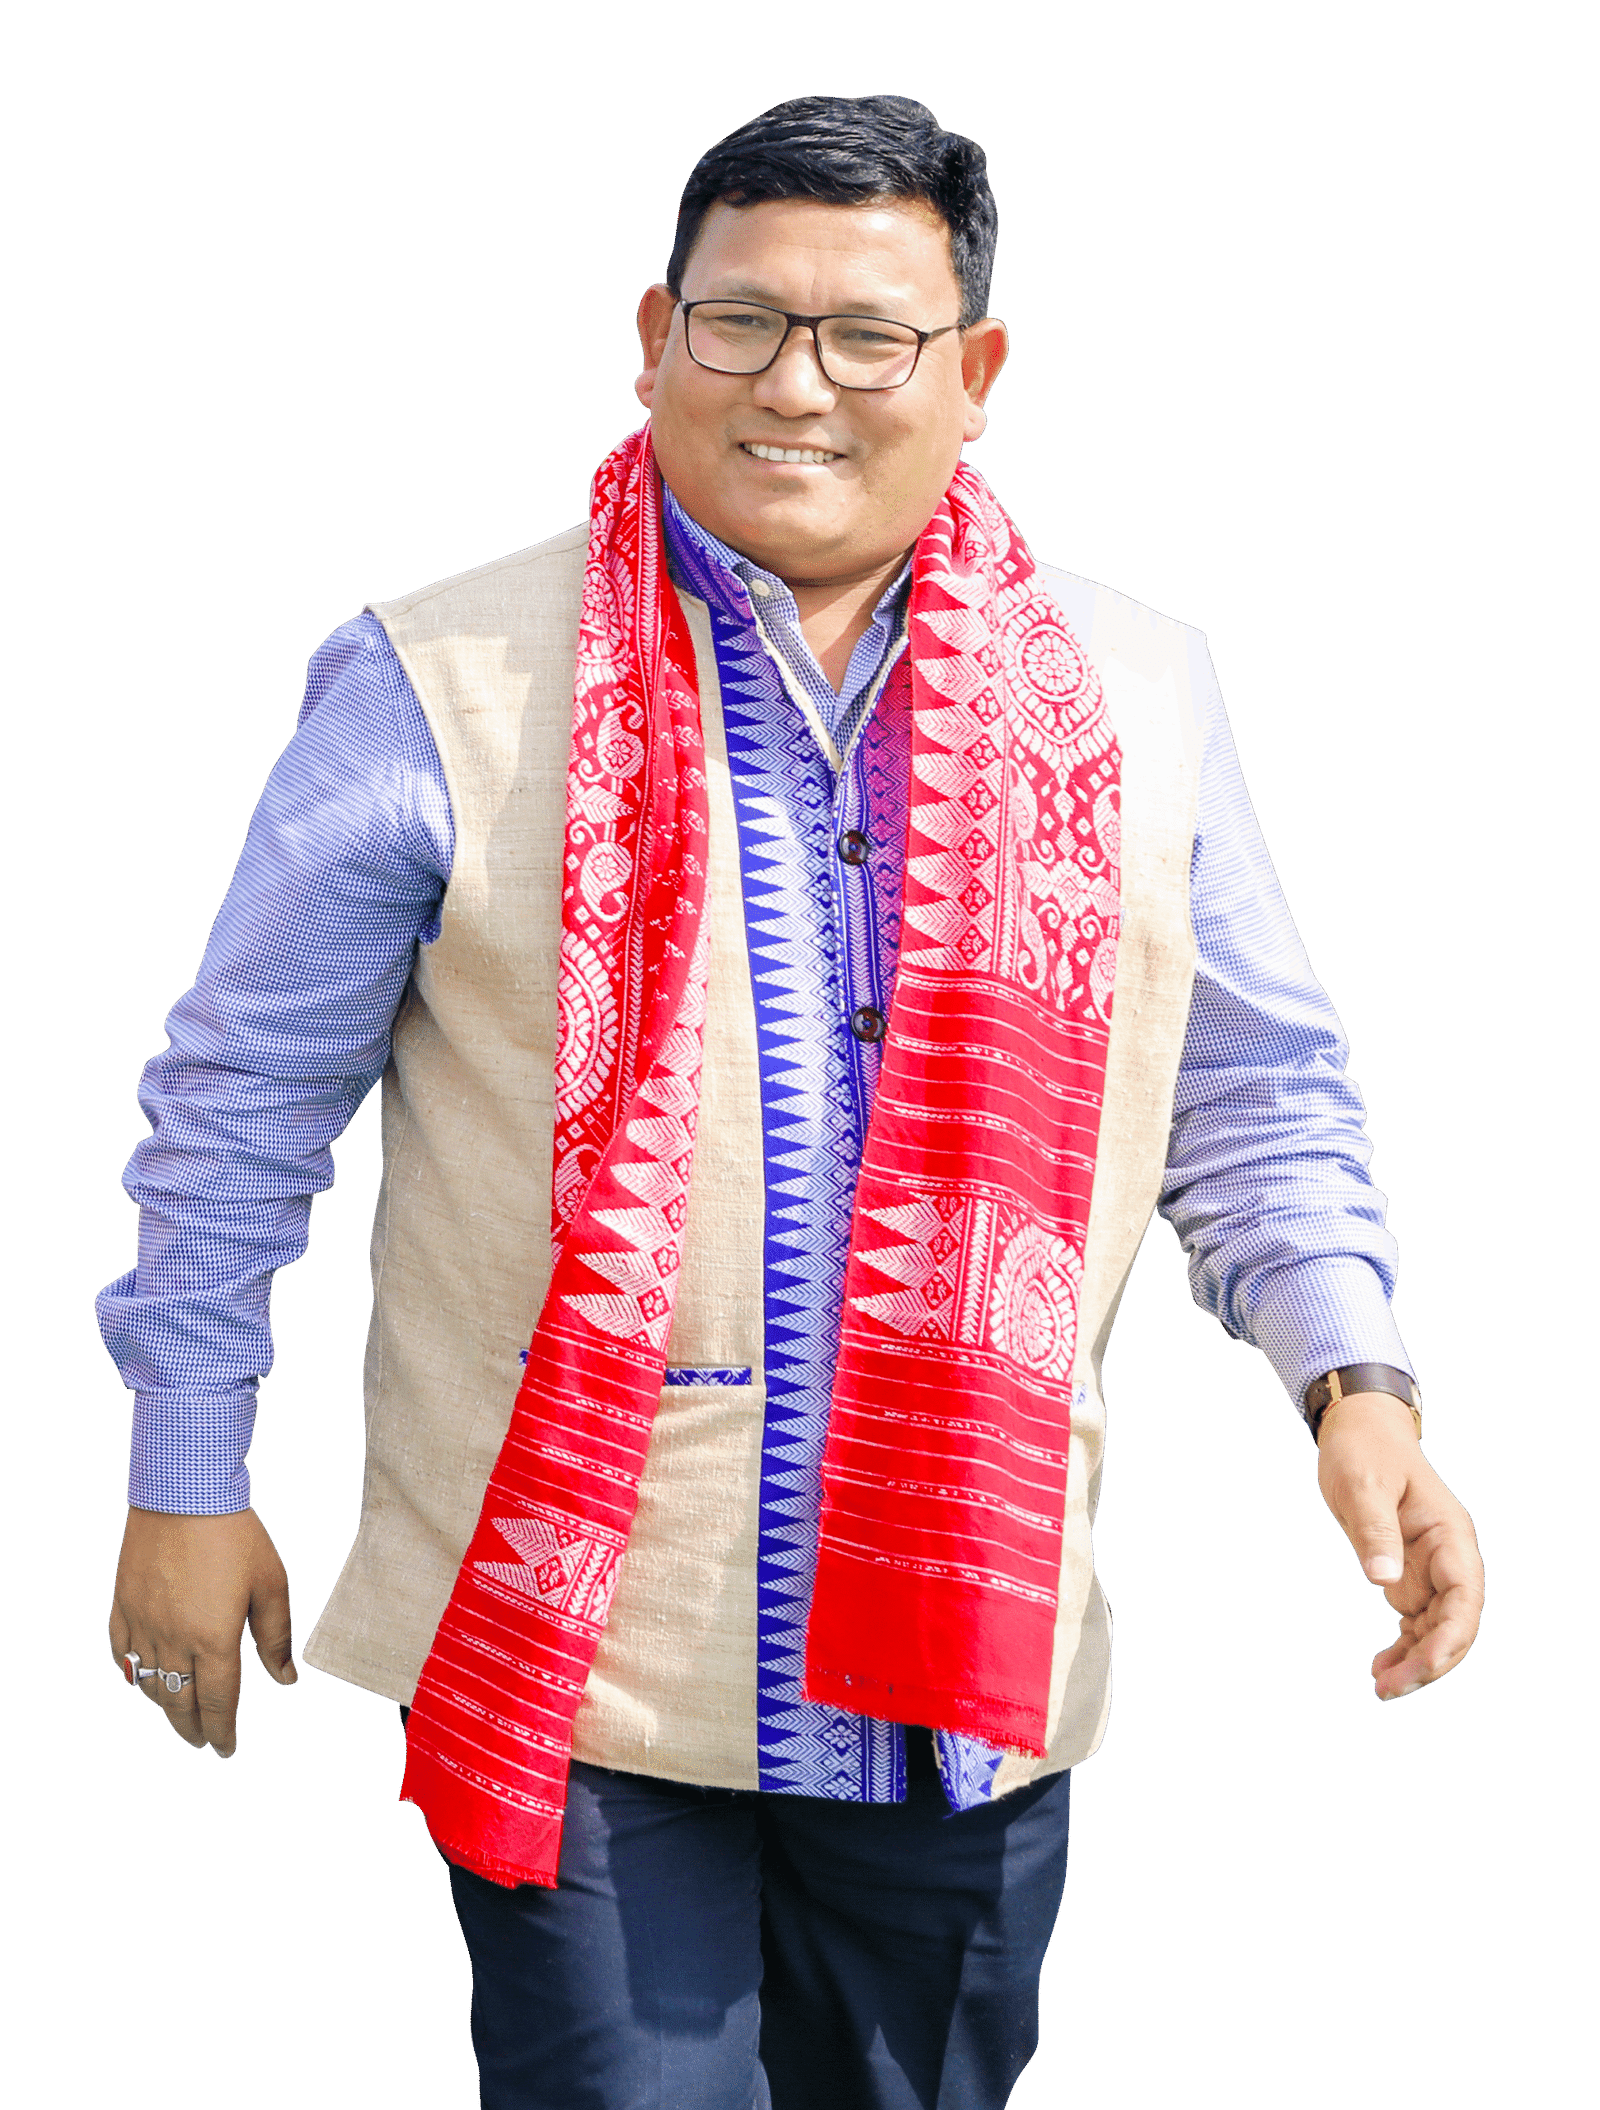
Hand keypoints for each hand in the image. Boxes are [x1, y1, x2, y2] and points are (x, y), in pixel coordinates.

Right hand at [109, 1507, 295, 1756]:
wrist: (184, 1493)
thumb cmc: (236, 1535)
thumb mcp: (271, 1583)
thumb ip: (276, 1636)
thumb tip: (286, 1679)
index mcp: (214, 1639)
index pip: (219, 1702)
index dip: (223, 1731)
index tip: (227, 1750)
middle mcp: (174, 1640)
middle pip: (180, 1701)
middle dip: (193, 1728)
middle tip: (203, 1742)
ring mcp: (143, 1624)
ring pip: (149, 1685)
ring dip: (165, 1707)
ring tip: (179, 1717)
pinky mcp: (122, 1606)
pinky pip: (122, 1656)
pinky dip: (133, 1676)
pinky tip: (142, 1681)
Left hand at [1315, 1392, 1483, 1699]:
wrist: (1358, 1433)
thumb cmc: (1363, 1451)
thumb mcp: (1363, 1484)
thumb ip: (1375, 1530)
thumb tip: (1384, 1582)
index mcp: (1449, 1535)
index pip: (1465, 1597)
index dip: (1450, 1637)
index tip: (1422, 1665)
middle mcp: (1448, 1557)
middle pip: (1455, 1624)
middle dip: (1430, 1662)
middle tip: (1389, 1690)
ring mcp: (1431, 1570)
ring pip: (1437, 1631)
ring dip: (1415, 1662)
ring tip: (1382, 1687)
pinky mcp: (1410, 1577)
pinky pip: (1417, 1624)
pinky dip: (1404, 1648)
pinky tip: (1381, 1668)